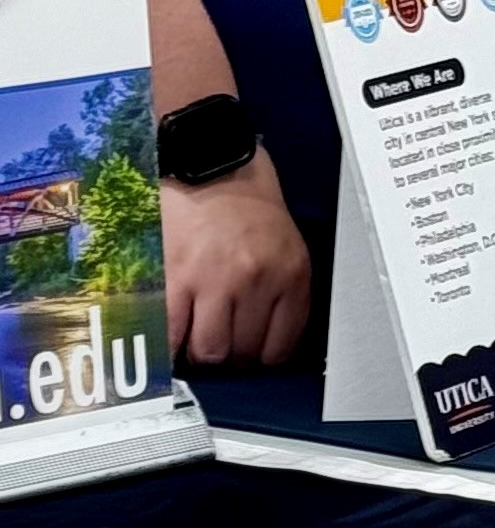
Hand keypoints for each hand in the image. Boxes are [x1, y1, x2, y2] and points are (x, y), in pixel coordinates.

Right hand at [164, 156, 311, 367]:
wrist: (211, 168)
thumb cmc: (249, 207)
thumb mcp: (286, 247)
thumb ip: (280, 293)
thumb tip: (264, 343)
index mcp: (292, 275)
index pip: (282, 345)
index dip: (262, 360)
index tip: (250, 359)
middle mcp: (259, 281)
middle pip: (244, 353)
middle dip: (230, 359)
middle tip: (220, 347)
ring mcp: (218, 281)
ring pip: (210, 351)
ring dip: (200, 353)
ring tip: (195, 339)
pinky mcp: (178, 277)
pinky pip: (172, 334)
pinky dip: (170, 345)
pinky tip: (170, 339)